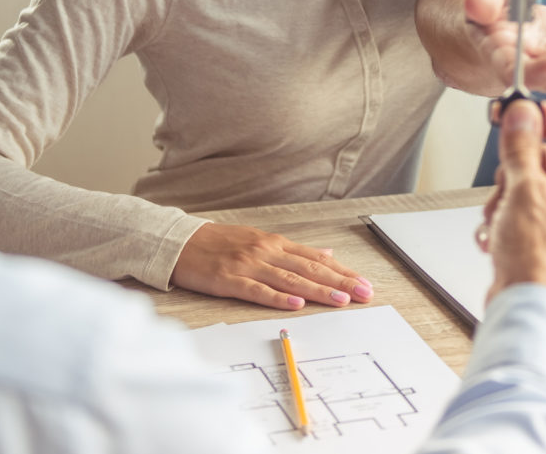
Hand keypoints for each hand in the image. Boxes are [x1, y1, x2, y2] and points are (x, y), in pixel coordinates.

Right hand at [170, 222, 373, 309]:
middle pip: (309, 268)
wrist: (181, 242)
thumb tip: (328, 252)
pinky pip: (257, 290)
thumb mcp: (262, 241)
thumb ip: (295, 251)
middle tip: (364, 294)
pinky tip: (296, 303)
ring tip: (340, 300)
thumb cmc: (221, 244)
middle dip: (340, 282)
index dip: (343, 271)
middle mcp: (266, 252)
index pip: (317, 258)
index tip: (364, 283)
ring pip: (290, 279)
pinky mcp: (229, 280)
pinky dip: (278, 297)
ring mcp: (248, 265)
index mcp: (276, 244)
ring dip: (317, 290)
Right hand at [478, 99, 545, 300]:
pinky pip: (515, 208)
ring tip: (501, 218)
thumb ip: (522, 147)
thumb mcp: (525, 191)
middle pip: (542, 156)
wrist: (526, 309)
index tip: (512, 110)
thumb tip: (522, 114)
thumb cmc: (538, 261)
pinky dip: (500, 217)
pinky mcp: (539, 234)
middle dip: (513, 168)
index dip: (540, 115)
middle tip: (506, 181)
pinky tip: (496, 235)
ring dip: (502, 196)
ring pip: (524, 182)